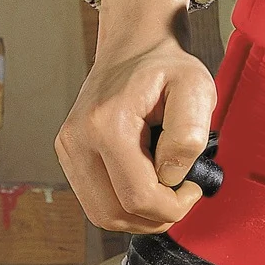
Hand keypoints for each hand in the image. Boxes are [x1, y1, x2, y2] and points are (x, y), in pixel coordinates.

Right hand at [55, 0, 217, 232]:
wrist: (135, 48)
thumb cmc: (166, 67)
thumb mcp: (196, 87)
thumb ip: (189, 133)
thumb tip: (172, 176)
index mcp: (107, 124)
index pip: (138, 197)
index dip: (173, 206)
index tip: (193, 187)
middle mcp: (78, 139)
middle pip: (115, 214)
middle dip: (156, 216)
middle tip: (181, 194)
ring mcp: (69, 148)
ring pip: (102, 215)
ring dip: (139, 216)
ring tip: (165, 190)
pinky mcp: (69, 155)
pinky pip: (96, 202)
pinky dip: (124, 205)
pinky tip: (146, 183)